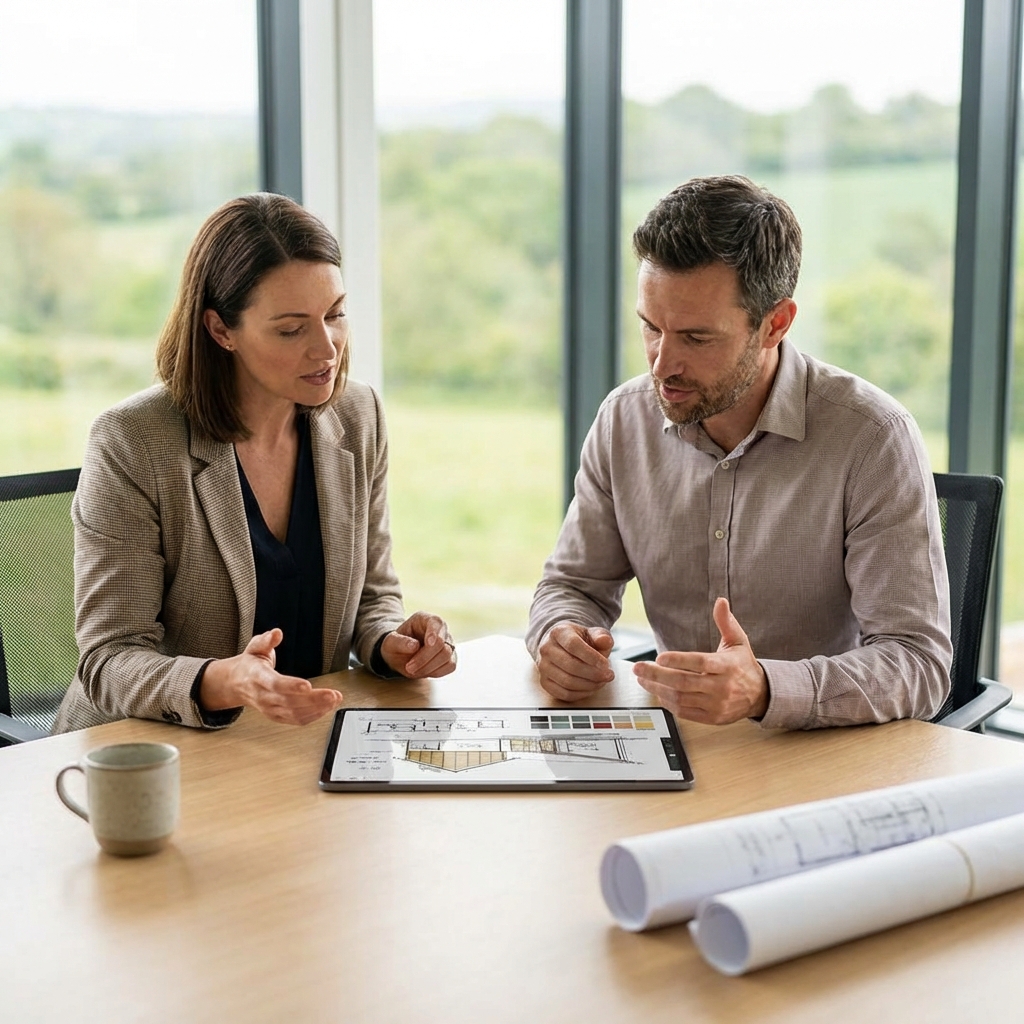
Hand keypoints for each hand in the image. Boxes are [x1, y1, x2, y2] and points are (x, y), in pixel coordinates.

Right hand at [200, 628, 343, 725]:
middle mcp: (263, 696)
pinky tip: (326, 708)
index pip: (274, 684)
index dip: (290, 686)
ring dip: (317, 708)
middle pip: (289, 701)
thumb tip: (276, 633)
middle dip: (313, 699)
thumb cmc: (249, 664)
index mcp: (257, 677)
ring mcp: (269, 708)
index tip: (307, 685)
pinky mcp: (277, 716)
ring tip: (335, 699)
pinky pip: (295, 720)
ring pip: (294, 713)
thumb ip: (266, 640)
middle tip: (332, 695)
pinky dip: (313, 716)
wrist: (236, 684)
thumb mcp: (255, 647)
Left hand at [380, 611, 456, 677]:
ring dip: (429, 667)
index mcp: (425, 619)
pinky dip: (437, 672)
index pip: (437, 623)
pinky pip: (450, 666)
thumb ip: (399, 642)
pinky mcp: (450, 657)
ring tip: (413, 670)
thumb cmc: (396, 645)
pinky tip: (424, 671)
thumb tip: (414, 646)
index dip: (434, 634)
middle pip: (443, 644)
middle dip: (425, 658)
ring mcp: (447, 643)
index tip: (428, 644)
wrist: (399, 655)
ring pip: (448, 657)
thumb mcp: (390, 642)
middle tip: (409, 668)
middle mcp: (440, 629)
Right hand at [536, 622, 614, 700]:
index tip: (606, 665)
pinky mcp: (545, 682)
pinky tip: (590, 688)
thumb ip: (601, 636)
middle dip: (594, 674)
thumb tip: (605, 640)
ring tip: (601, 681)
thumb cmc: (579, 640)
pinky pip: (563, 694)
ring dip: (589, 685)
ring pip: (567, 682)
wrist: (561, 646)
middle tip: (608, 675)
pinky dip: (581, 694)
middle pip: (571, 665)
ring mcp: (543, 666)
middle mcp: (547, 649)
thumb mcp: (592, 633)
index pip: (574, 645)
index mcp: (558, 632)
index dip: (592, 657)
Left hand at [632, 598, 768, 724]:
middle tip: (638, 668)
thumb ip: (726, 622)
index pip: (699, 663)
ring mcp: (716, 704)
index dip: (678, 660)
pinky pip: (684, 712)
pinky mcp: (712, 718)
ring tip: (642, 679)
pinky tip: (657, 692)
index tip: (659, 657)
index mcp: (727, 666)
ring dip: (657, 688)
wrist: (760, 695)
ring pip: (681, 698)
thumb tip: (721, 601)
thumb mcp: (738, 641)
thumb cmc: (743, 665)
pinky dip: (668, 703)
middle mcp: (722, 687)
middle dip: (656, 675)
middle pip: (684, 682)